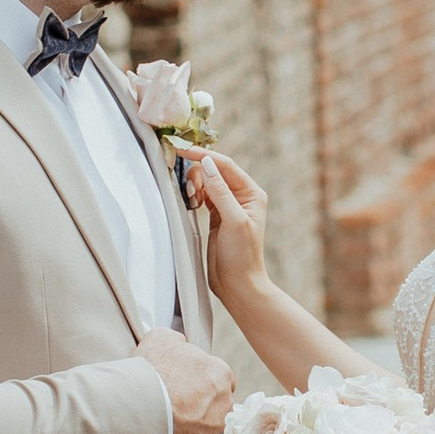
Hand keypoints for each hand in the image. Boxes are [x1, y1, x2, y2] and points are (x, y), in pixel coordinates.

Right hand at [138, 327, 234, 433]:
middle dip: (206, 412)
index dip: (203, 388)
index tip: (189, 395)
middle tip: (183, 416)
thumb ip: (177, 340)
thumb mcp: (159, 340)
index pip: (220, 381)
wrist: (134, 410)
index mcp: (219, 374)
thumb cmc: (146, 373)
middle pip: (221, 408)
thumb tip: (181, 343)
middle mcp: (226, 403)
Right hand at [185, 150, 271, 301]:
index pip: (226, 165)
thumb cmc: (241, 255)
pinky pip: (202, 195)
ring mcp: (227, 205)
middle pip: (214, 170)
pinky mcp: (216, 216)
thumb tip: (208, 163)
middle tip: (191, 193)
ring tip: (192, 202)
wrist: (237, 284)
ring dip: (195, 185)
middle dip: (198, 175)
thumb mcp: (233, 221)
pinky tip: (191, 204)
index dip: (204, 155)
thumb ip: (220, 191)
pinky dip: (193, 195)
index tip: (182, 149)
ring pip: (206, 182)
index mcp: (252, 193)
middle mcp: (241, 196)